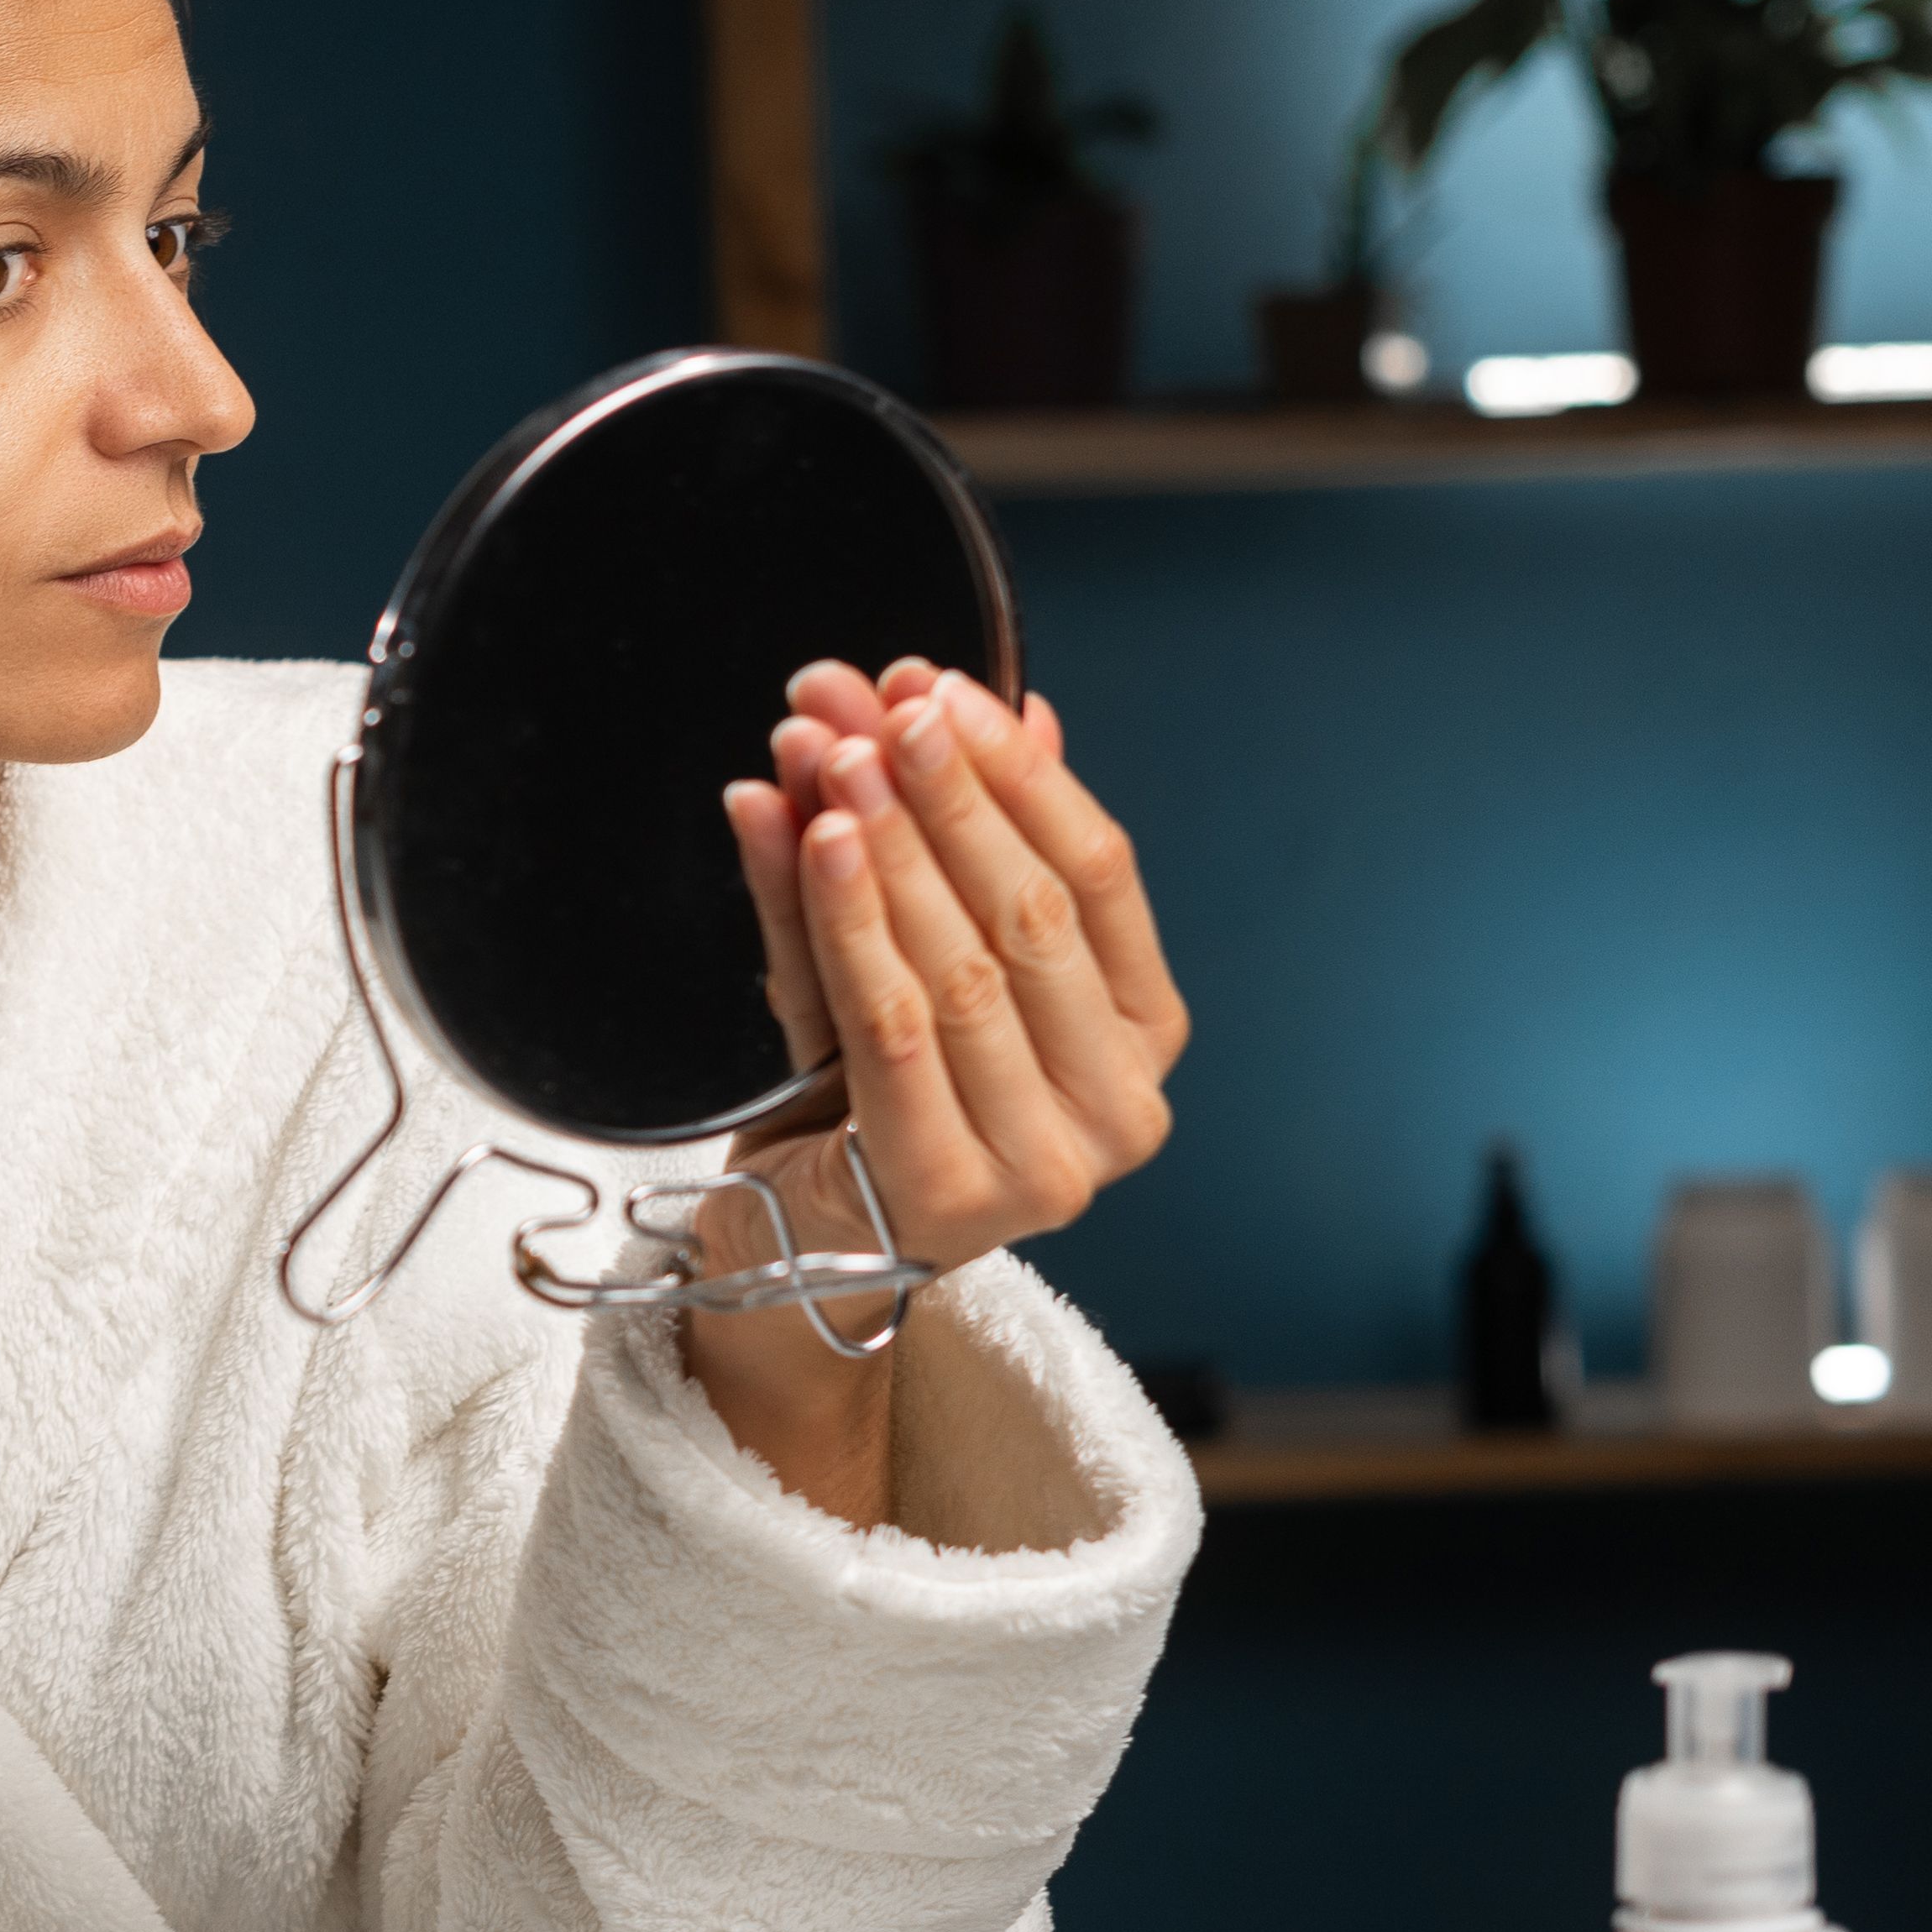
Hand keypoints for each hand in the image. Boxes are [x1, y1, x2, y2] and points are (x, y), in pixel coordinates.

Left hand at [688, 658, 1189, 1514]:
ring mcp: (1049, 1166)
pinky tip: (811, 837)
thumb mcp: (910, 949)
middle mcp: (1123, 1109)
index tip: (942, 690)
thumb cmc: (864, 1089)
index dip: (1020, 774)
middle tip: (875, 706)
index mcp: (1143, 1034)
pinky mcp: (951, 1195)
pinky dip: (848, 918)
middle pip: (1033, 912)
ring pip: (962, 966)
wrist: (789, 1241)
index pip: (1101, 875)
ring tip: (830, 752)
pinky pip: (892, 1025)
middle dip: (947, 794)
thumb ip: (951, 843)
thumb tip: (1001, 705)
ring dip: (889, 844)